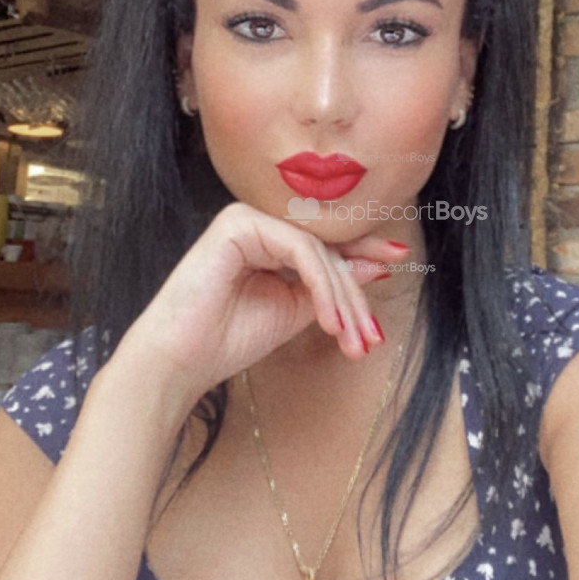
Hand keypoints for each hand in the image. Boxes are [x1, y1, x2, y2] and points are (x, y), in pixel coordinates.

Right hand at [109, 202, 408, 416]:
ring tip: (351, 339)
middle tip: (370, 337)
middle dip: (354, 295)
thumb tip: (378, 266)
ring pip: (317, 250)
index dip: (363, 252)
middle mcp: (258, 221)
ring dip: (341, 298)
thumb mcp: (297, 311)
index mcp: (269, 239)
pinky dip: (320, 286)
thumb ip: (332, 288)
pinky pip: (298, 249)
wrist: (180, 361)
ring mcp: (246, 218)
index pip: (325, 243)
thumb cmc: (229, 339)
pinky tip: (329, 321)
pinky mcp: (237, 223)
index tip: (398, 263)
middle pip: (326, 248)